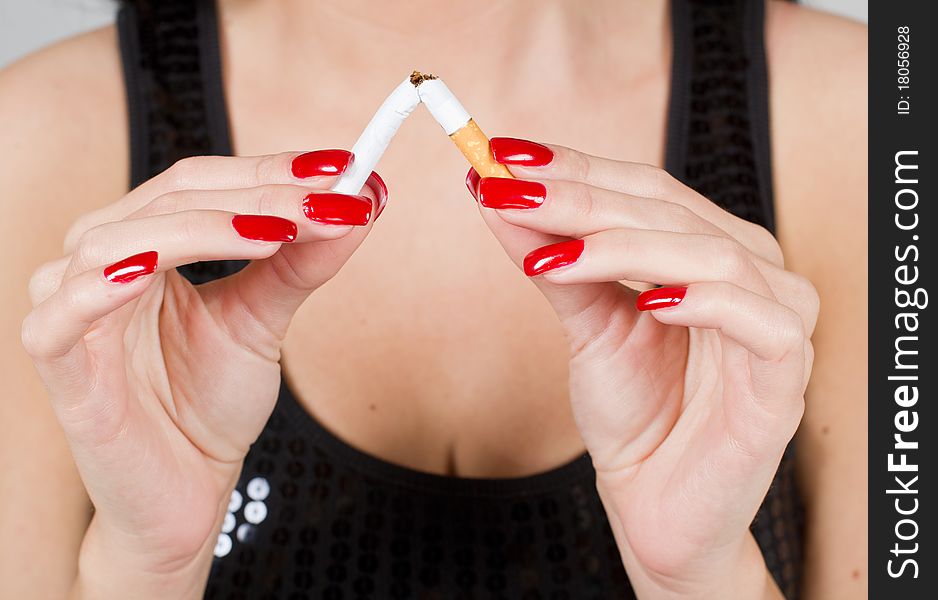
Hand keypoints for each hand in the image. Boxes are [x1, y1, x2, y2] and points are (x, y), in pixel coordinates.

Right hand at [21, 151, 385, 594]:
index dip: (271, 167)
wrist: (186, 492)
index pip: (201, 182)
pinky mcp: (58, 364)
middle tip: (328, 198)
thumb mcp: (263, 320)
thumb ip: (302, 262)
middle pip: (171, 199)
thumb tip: (362, 202)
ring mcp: (72, 308)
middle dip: (258, 194)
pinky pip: (63, 315)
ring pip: (122, 240)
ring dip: (205, 229)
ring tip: (278, 233)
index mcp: (148, 241)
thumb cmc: (210, 403)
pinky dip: (103, 286)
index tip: (343, 165)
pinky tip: (151, 271)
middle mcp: (103, 261)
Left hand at [468, 138, 816, 597]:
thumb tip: (493, 189)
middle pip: (670, 212)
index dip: (577, 166)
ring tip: (551, 256)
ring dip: (623, 246)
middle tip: (510, 188)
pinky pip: (761, 322)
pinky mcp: (785, 378)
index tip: (504, 152)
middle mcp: (750, 273)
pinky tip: (649, 301)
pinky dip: (705, 302)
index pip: (645, 188)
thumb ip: (550, 257)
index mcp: (707, 251)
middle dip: (582, 198)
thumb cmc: (633, 412)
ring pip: (712, 254)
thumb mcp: (585, 324)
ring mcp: (776, 322)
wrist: (654, 505)